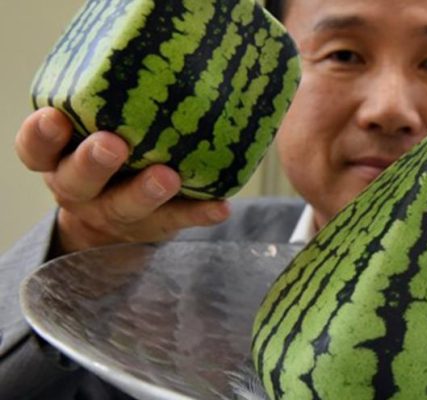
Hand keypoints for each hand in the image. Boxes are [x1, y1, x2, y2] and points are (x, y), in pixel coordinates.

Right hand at [15, 108, 229, 255]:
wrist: (112, 225)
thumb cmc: (105, 158)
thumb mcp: (91, 131)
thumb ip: (107, 105)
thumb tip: (159, 52)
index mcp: (58, 160)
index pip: (36, 150)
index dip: (42, 136)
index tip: (55, 118)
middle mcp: (80, 189)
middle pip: (78, 180)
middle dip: (94, 162)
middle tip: (114, 145)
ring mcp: (116, 213)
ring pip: (126, 206)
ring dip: (147, 191)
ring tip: (168, 177)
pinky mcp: (154, 227)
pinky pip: (177, 221)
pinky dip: (198, 213)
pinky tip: (219, 205)